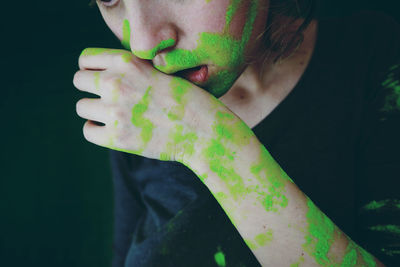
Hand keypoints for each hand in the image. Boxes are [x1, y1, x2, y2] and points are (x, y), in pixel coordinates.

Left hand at [73, 48, 230, 164]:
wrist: (203, 130)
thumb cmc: (186, 100)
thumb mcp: (159, 72)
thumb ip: (130, 70)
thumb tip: (101, 75)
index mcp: (128, 62)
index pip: (85, 59)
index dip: (91, 68)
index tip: (100, 77)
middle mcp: (116, 83)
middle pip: (79, 81)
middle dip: (91, 89)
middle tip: (110, 98)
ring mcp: (115, 111)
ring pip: (82, 107)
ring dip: (95, 111)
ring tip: (117, 115)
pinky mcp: (117, 138)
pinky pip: (88, 130)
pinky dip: (97, 130)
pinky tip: (114, 129)